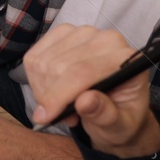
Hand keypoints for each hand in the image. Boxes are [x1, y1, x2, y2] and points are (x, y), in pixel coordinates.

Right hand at [24, 25, 159, 157]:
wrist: (116, 109)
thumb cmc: (121, 119)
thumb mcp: (120, 126)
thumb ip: (106, 115)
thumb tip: (85, 101)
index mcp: (125, 60)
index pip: (82, 72)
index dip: (60, 95)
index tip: (45, 117)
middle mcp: (104, 40)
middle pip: (59, 66)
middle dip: (52, 96)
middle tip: (63, 116)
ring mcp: (81, 33)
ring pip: (44, 62)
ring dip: (43, 90)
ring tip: (62, 106)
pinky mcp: (62, 34)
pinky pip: (34, 57)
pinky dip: (36, 79)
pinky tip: (52, 91)